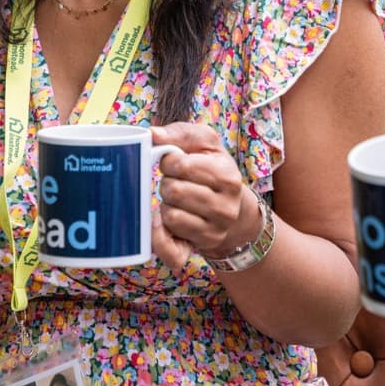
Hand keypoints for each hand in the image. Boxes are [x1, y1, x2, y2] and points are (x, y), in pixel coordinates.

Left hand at [149, 123, 250, 271]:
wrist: (232, 209)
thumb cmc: (212, 170)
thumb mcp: (205, 144)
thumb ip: (180, 133)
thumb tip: (151, 134)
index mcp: (227, 176)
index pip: (180, 165)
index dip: (168, 161)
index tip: (174, 164)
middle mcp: (225, 207)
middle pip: (173, 191)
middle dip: (167, 184)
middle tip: (175, 183)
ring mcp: (214, 231)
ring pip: (169, 216)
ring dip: (165, 206)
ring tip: (176, 201)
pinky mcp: (200, 248)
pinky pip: (171, 252)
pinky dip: (159, 239)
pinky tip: (160, 226)